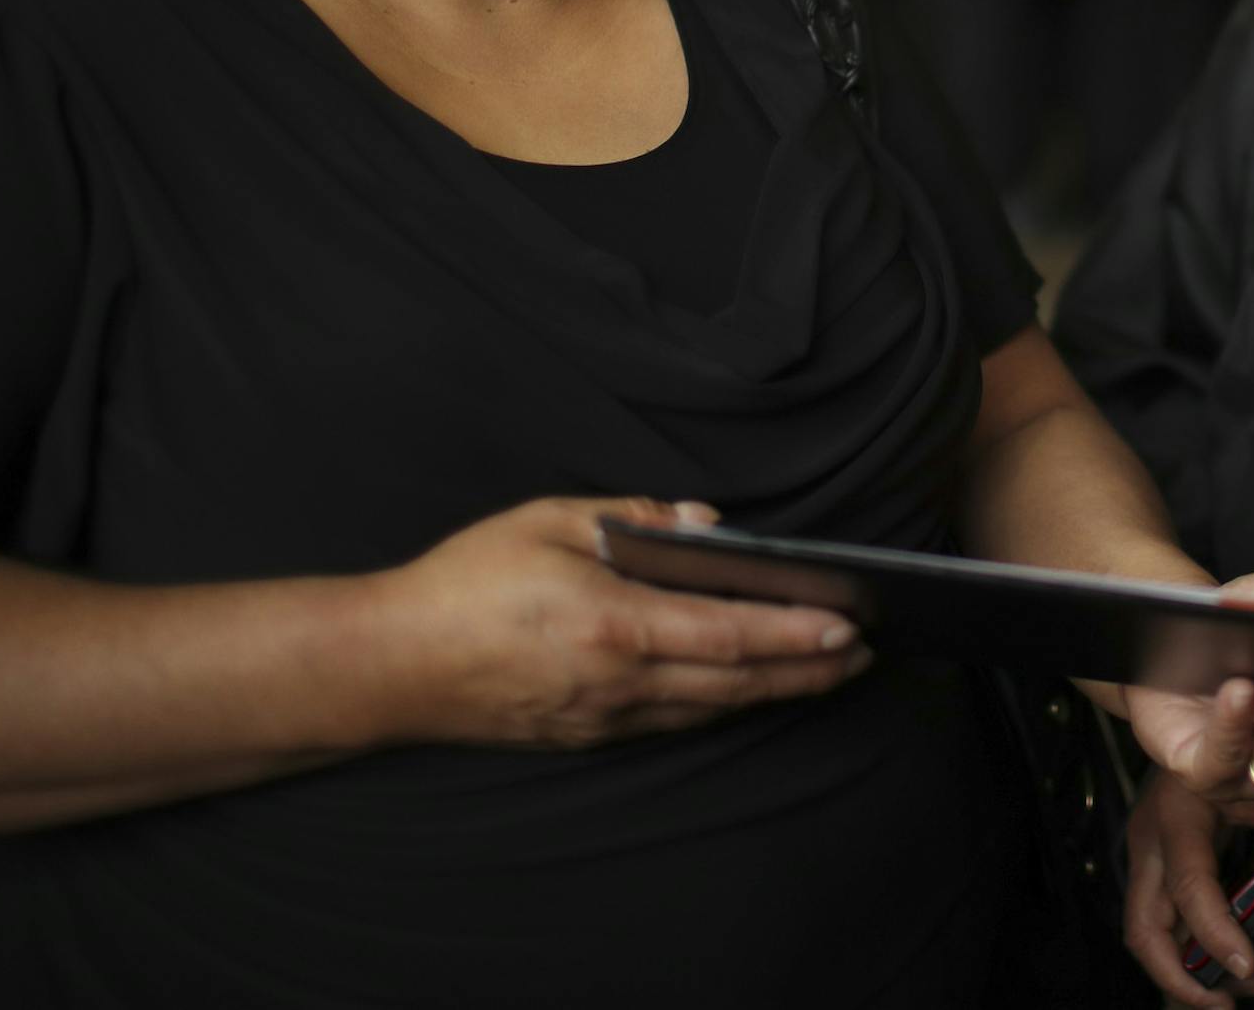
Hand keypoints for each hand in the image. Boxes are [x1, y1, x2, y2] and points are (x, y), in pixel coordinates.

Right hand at [371, 497, 870, 746]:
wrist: (389, 666)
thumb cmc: (464, 583)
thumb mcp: (547, 522)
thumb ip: (635, 519)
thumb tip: (706, 524)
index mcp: (613, 624)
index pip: (729, 633)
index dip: (796, 632)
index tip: (849, 624)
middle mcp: (619, 682)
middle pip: (735, 682)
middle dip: (807, 668)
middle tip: (864, 654)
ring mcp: (604, 718)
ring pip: (710, 708)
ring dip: (774, 690)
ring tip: (826, 671)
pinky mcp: (586, 735)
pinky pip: (673, 720)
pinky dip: (723, 705)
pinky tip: (746, 690)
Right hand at [1122, 769, 1253, 1005]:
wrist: (1199, 721)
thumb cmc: (1240, 755)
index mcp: (1178, 816)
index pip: (1190, 889)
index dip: (1216, 934)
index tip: (1249, 966)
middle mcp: (1150, 842)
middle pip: (1145, 929)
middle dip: (1182, 979)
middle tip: (1229, 1005)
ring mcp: (1143, 857)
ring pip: (1145, 934)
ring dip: (1185, 973)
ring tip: (1238, 991)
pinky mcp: (1151, 867)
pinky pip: (1158, 921)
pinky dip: (1186, 951)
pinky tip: (1226, 963)